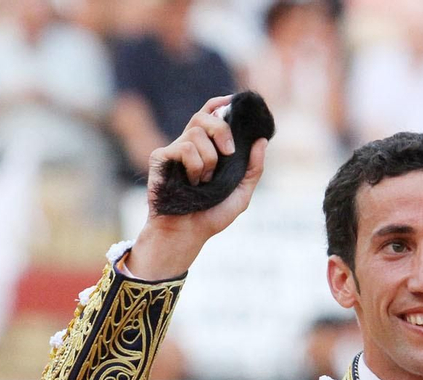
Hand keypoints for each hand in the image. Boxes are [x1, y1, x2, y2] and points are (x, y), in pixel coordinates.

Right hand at [128, 96, 268, 279]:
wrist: (188, 233)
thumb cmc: (211, 216)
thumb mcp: (241, 193)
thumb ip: (253, 168)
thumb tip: (262, 140)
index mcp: (207, 148)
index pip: (210, 114)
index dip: (220, 104)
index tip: (234, 102)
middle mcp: (190, 145)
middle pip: (204, 115)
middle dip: (221, 129)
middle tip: (229, 152)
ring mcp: (174, 150)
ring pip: (196, 133)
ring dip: (209, 160)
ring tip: (204, 181)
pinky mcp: (160, 156)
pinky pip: (185, 147)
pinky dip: (195, 166)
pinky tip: (191, 183)